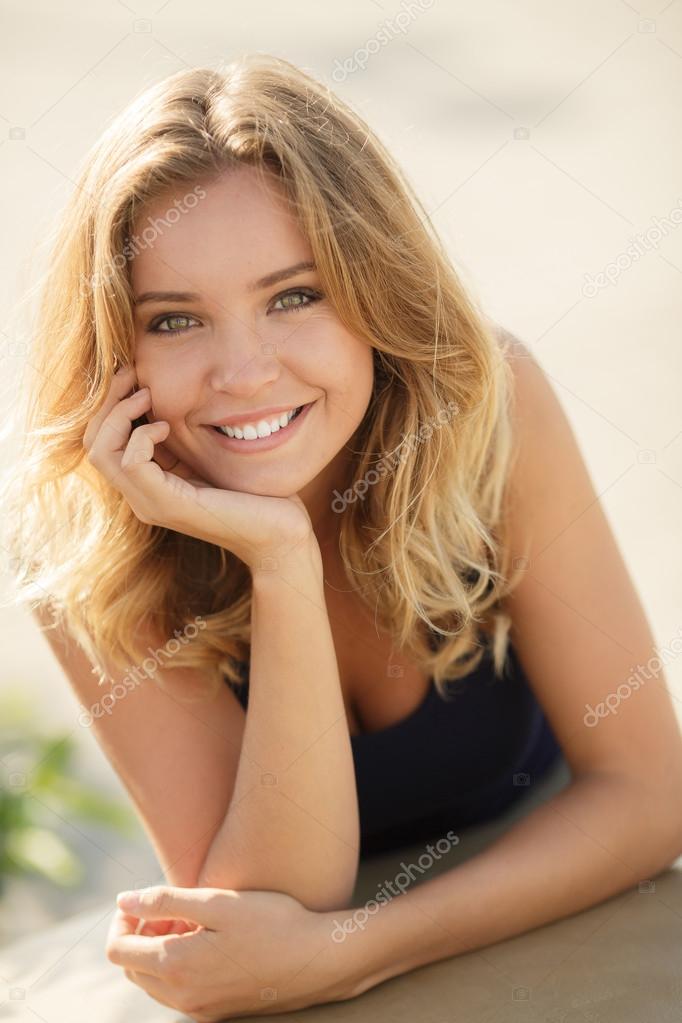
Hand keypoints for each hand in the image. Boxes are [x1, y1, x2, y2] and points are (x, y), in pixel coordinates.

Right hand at [83, 365, 316, 571]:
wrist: (279, 535)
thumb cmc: (254, 495)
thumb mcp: (209, 458)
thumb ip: (183, 440)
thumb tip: (166, 401)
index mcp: (148, 486)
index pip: (102, 443)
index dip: (111, 405)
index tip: (135, 376)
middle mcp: (141, 498)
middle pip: (93, 445)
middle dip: (107, 403)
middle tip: (133, 376)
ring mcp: (151, 503)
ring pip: (101, 453)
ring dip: (119, 415)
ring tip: (147, 395)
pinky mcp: (168, 504)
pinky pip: (130, 463)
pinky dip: (142, 436)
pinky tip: (166, 427)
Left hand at [106, 885, 358, 1019]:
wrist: (318, 959)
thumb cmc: (271, 922)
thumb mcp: (217, 901)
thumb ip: (164, 901)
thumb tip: (122, 901)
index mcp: (175, 967)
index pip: (118, 951)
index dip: (123, 920)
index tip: (144, 900)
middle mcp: (182, 997)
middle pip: (132, 968)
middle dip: (140, 934)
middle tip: (171, 908)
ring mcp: (200, 1008)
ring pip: (154, 982)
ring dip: (159, 951)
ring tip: (191, 921)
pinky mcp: (218, 1011)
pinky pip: (179, 991)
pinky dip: (179, 965)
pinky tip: (208, 941)